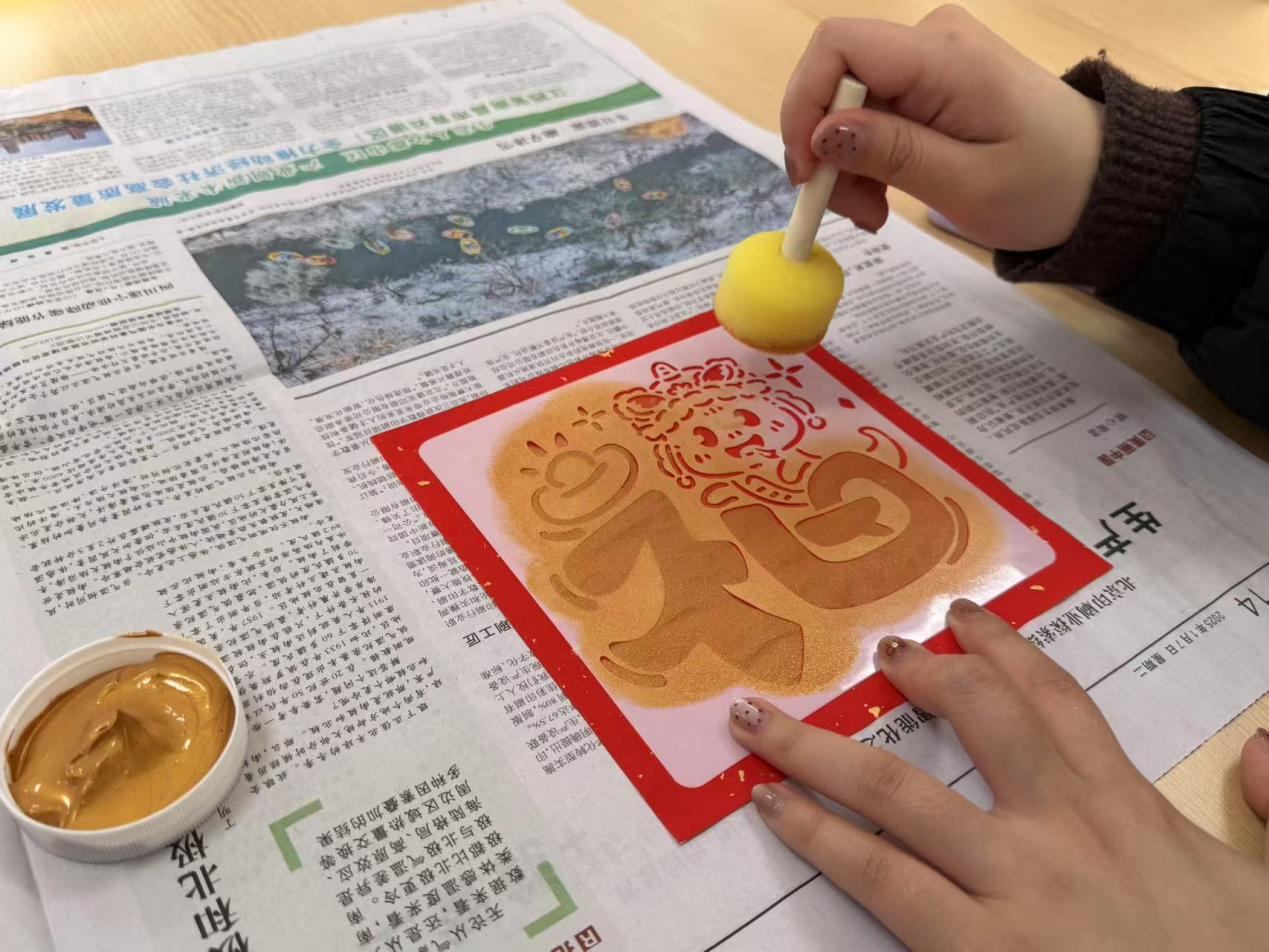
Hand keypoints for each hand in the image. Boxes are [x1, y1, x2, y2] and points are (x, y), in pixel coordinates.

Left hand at [729, 598, 1268, 950]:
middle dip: (919, 677)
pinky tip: (781, 819)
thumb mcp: (1267, 883)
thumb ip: (1268, 807)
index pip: (1056, 702)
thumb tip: (1262, 747)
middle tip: (876, 651)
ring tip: (769, 728)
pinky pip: (883, 886)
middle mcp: (1059, 833)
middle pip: (976, 722)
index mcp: (1123, 809)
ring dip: (824, 754)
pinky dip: (824, 846)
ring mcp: (1010, 893)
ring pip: (899, 798)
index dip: (1006, 652)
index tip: (964, 617)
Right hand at [782, 5, 1104, 249]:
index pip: (838, 46)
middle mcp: (931, 41)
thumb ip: (892, 154)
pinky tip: (883, 197)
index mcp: (944, 57)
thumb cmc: (1048, 186)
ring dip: (846, 165)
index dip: (805, 105)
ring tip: (874, 215)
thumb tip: (822, 134)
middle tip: (853, 215)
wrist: (1104, 179)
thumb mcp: (967, 184)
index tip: (809, 173)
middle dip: (827, 151)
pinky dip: (866, 159)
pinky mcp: (931, 82)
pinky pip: (872, 113)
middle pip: (837, 81)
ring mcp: (931, 60)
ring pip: (848, 105)